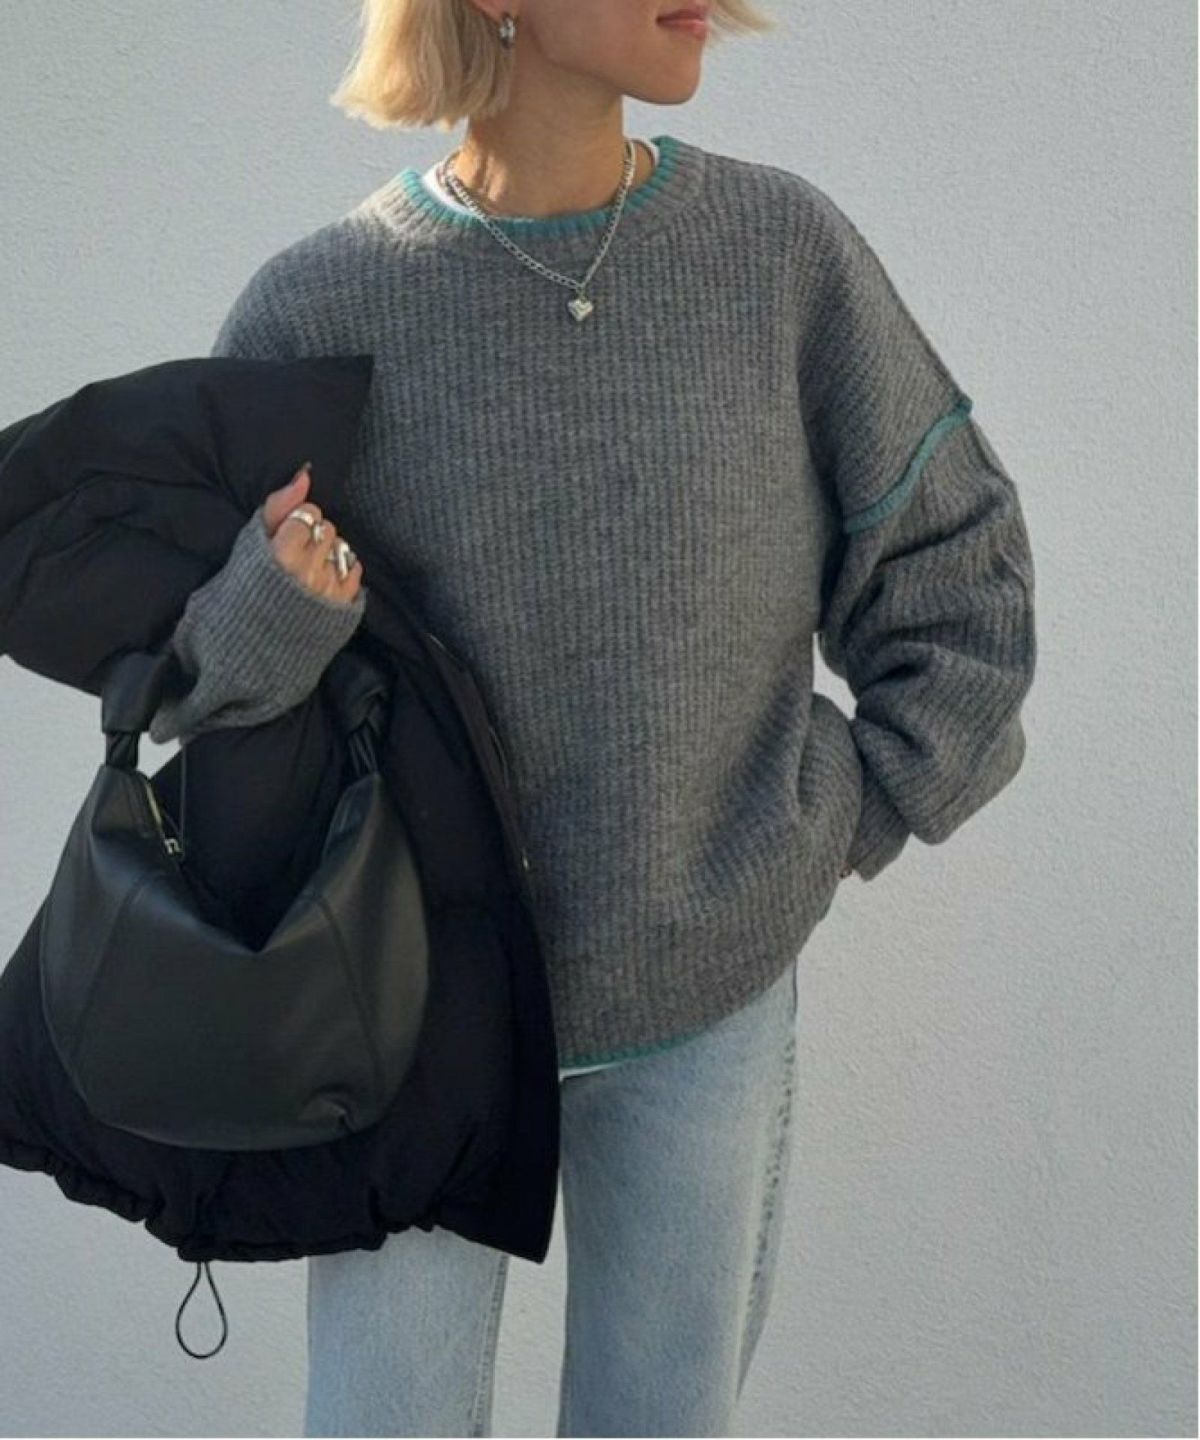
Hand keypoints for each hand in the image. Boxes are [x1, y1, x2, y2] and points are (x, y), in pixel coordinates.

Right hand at [261, 462, 363, 604]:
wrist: (254, 638)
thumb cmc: (248, 584)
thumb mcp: (252, 543)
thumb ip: (278, 506)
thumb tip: (304, 475)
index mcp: (281, 556)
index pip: (309, 513)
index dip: (299, 520)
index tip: (288, 534)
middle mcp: (307, 573)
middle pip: (327, 528)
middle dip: (314, 535)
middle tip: (297, 553)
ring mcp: (328, 591)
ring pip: (342, 546)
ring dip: (329, 552)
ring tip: (309, 568)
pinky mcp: (342, 606)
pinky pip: (355, 568)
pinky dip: (342, 569)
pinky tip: (322, 579)